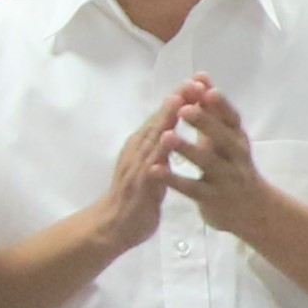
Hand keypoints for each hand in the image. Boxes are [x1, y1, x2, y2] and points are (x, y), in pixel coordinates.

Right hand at [93, 94, 181, 253]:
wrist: (112, 227)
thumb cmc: (132, 199)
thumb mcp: (147, 168)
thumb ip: (156, 151)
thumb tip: (167, 130)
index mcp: (140, 146)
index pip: (161, 118)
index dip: (177, 100)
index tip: (195, 82)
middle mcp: (137, 151)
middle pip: (158, 121)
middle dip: (175, 100)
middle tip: (192, 80)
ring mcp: (136, 165)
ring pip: (153, 137)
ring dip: (166, 117)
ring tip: (180, 98)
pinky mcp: (139, 183)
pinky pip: (151, 163)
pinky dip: (159, 149)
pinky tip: (168, 137)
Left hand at [159, 78, 270, 232]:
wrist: (254, 210)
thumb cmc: (233, 165)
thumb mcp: (226, 138)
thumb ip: (212, 109)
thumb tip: (199, 76)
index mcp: (238, 139)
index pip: (232, 118)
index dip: (219, 103)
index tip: (204, 87)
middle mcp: (236, 157)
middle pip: (223, 138)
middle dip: (205, 122)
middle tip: (185, 108)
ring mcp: (225, 179)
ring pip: (207, 163)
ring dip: (187, 149)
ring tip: (167, 136)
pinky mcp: (212, 199)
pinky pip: (192, 188)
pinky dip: (173, 179)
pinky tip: (155, 170)